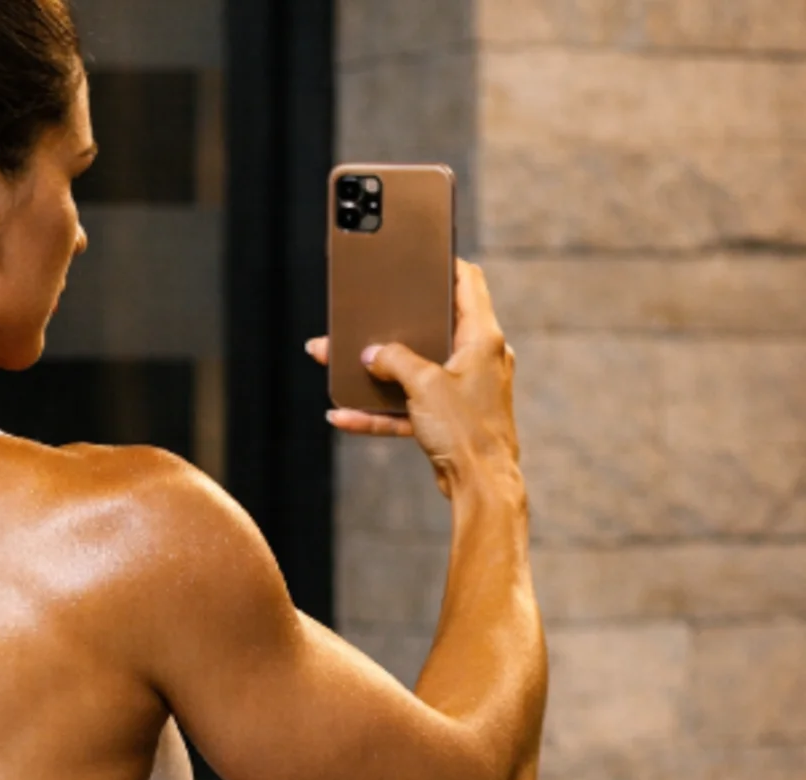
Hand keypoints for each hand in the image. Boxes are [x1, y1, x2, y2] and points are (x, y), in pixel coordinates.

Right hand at [307, 260, 519, 496]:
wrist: (481, 486)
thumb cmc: (466, 430)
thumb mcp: (423, 384)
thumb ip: (394, 360)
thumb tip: (372, 355)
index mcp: (482, 338)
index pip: (469, 283)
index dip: (446, 265)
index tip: (423, 255)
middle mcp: (477, 358)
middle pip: (431, 328)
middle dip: (392, 324)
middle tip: (366, 311)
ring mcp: (462, 388)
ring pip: (412, 370)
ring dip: (375, 370)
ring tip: (336, 361)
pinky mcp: (449, 417)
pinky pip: (407, 406)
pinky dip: (379, 410)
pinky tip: (343, 414)